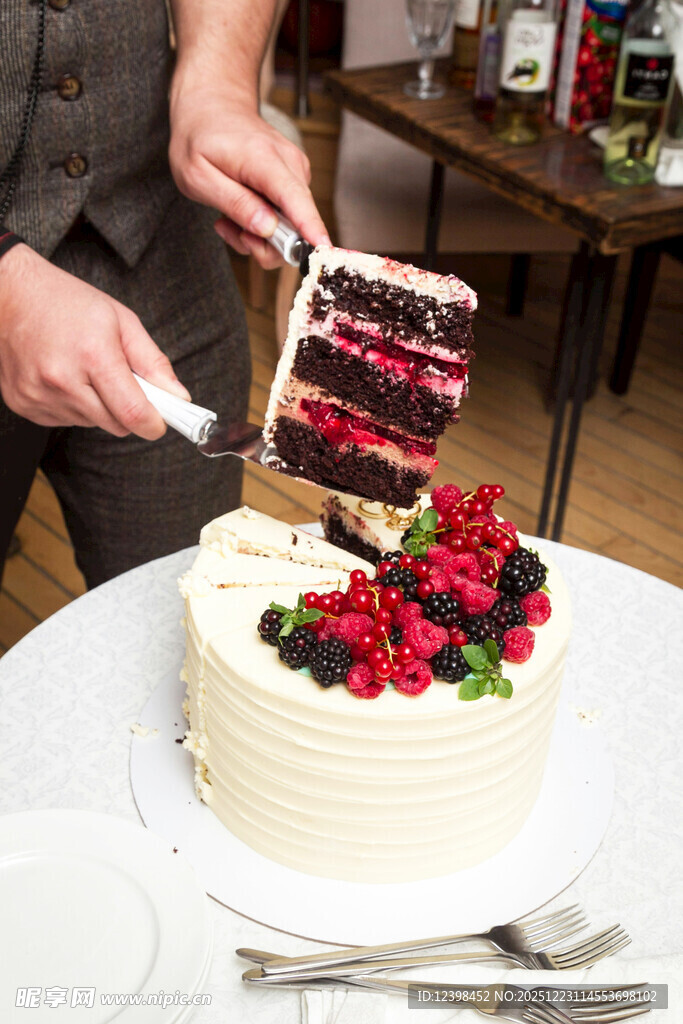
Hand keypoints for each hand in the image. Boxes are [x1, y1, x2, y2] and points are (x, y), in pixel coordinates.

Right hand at [0, 244, 190, 438]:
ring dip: (98, 406)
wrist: (10, 295)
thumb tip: (178, 397)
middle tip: (121, 382)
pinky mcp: (24, 404)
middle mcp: (62, 379)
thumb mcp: (121, 321)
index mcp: (93, 355)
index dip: (153, 424)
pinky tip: (63, 378)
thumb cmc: (68, 303)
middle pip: (115, 425)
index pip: (132, 413)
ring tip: (84, 371)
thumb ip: (153, 362)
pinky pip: (65, 421)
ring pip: (91, 424)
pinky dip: (73, 406)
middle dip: (126, 410)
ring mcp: (39, 395)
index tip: (160, 423)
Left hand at [169, 84, 329, 267]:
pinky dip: (261, 224)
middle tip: (231, 230)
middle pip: (296, 225)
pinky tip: (241, 207)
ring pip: (290, 227)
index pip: (296, 200)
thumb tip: (267, 228)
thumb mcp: (197, 176)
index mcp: (264, 160)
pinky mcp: (294, 181)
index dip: (310, 230)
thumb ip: (234, 203)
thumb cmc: (199, 138)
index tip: (324, 252)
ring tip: (229, 216)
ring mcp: (296, 172)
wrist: (211, 106)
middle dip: (264, 244)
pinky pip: (285, 218)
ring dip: (258, 235)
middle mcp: (289, 164)